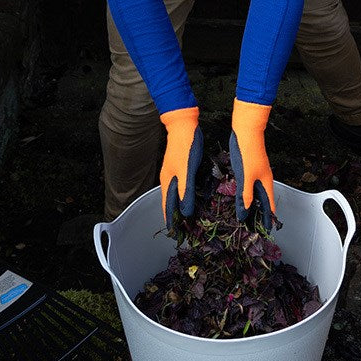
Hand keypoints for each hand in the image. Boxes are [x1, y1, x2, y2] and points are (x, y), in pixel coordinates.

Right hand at [159, 106, 202, 226]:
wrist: (183, 124)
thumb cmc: (185, 147)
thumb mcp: (187, 171)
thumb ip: (185, 192)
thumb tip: (184, 213)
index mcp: (168, 181)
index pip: (167, 207)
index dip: (170, 221)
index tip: (175, 236)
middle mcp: (169, 179)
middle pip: (170, 203)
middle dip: (175, 218)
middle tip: (184, 232)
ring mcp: (174, 173)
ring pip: (176, 196)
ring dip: (180, 208)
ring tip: (188, 220)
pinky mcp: (181, 168)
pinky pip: (182, 188)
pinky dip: (186, 197)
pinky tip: (194, 199)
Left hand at [229, 98, 275, 229]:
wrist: (247, 130)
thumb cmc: (248, 151)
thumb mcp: (246, 177)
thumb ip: (246, 196)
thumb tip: (245, 212)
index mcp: (265, 182)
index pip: (269, 206)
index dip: (268, 219)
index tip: (268, 230)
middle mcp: (263, 178)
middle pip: (264, 201)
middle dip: (261, 214)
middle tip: (256, 226)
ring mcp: (256, 172)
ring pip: (256, 193)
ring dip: (253, 205)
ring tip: (248, 215)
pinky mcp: (249, 167)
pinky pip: (249, 185)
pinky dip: (246, 194)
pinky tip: (240, 196)